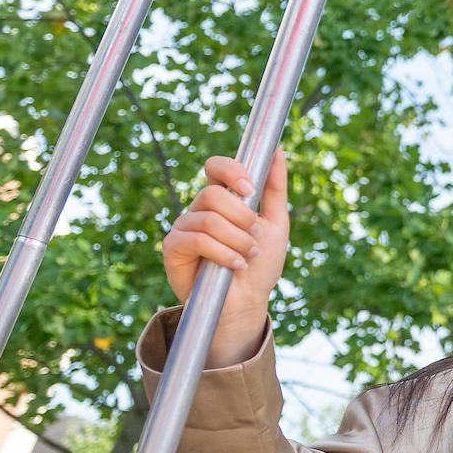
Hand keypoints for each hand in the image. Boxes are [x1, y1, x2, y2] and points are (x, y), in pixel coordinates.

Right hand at [162, 152, 289, 367]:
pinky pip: (197, 240)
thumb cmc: (260, 264)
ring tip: (248, 256)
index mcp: (222, 200)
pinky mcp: (173, 249)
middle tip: (255, 237)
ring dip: (237, 240)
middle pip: (212, 193)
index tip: (250, 189)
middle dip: (242, 217)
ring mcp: (184, 228)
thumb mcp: (276, 223)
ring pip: (208, 218)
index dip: (231, 170)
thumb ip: (275, 188)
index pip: (215, 167)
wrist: (247, 301)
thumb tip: (279, 151)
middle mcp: (199, 210)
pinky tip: (235, 266)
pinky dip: (223, 253)